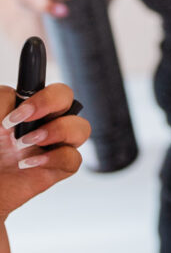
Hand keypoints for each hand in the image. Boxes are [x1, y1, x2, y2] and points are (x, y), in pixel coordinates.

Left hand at [0, 82, 90, 218]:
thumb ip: (1, 101)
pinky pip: (73, 159)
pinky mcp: (56, 171)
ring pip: (81, 128)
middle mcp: (40, 124)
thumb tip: (16, 100)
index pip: (39, 82)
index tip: (19, 101)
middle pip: (66, 97)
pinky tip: (28, 164)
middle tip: (23, 117)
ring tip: (25, 143)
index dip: (37, 82)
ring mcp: (51, 147)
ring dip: (58, 130)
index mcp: (21, 108)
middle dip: (49, 101)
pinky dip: (54, 158)